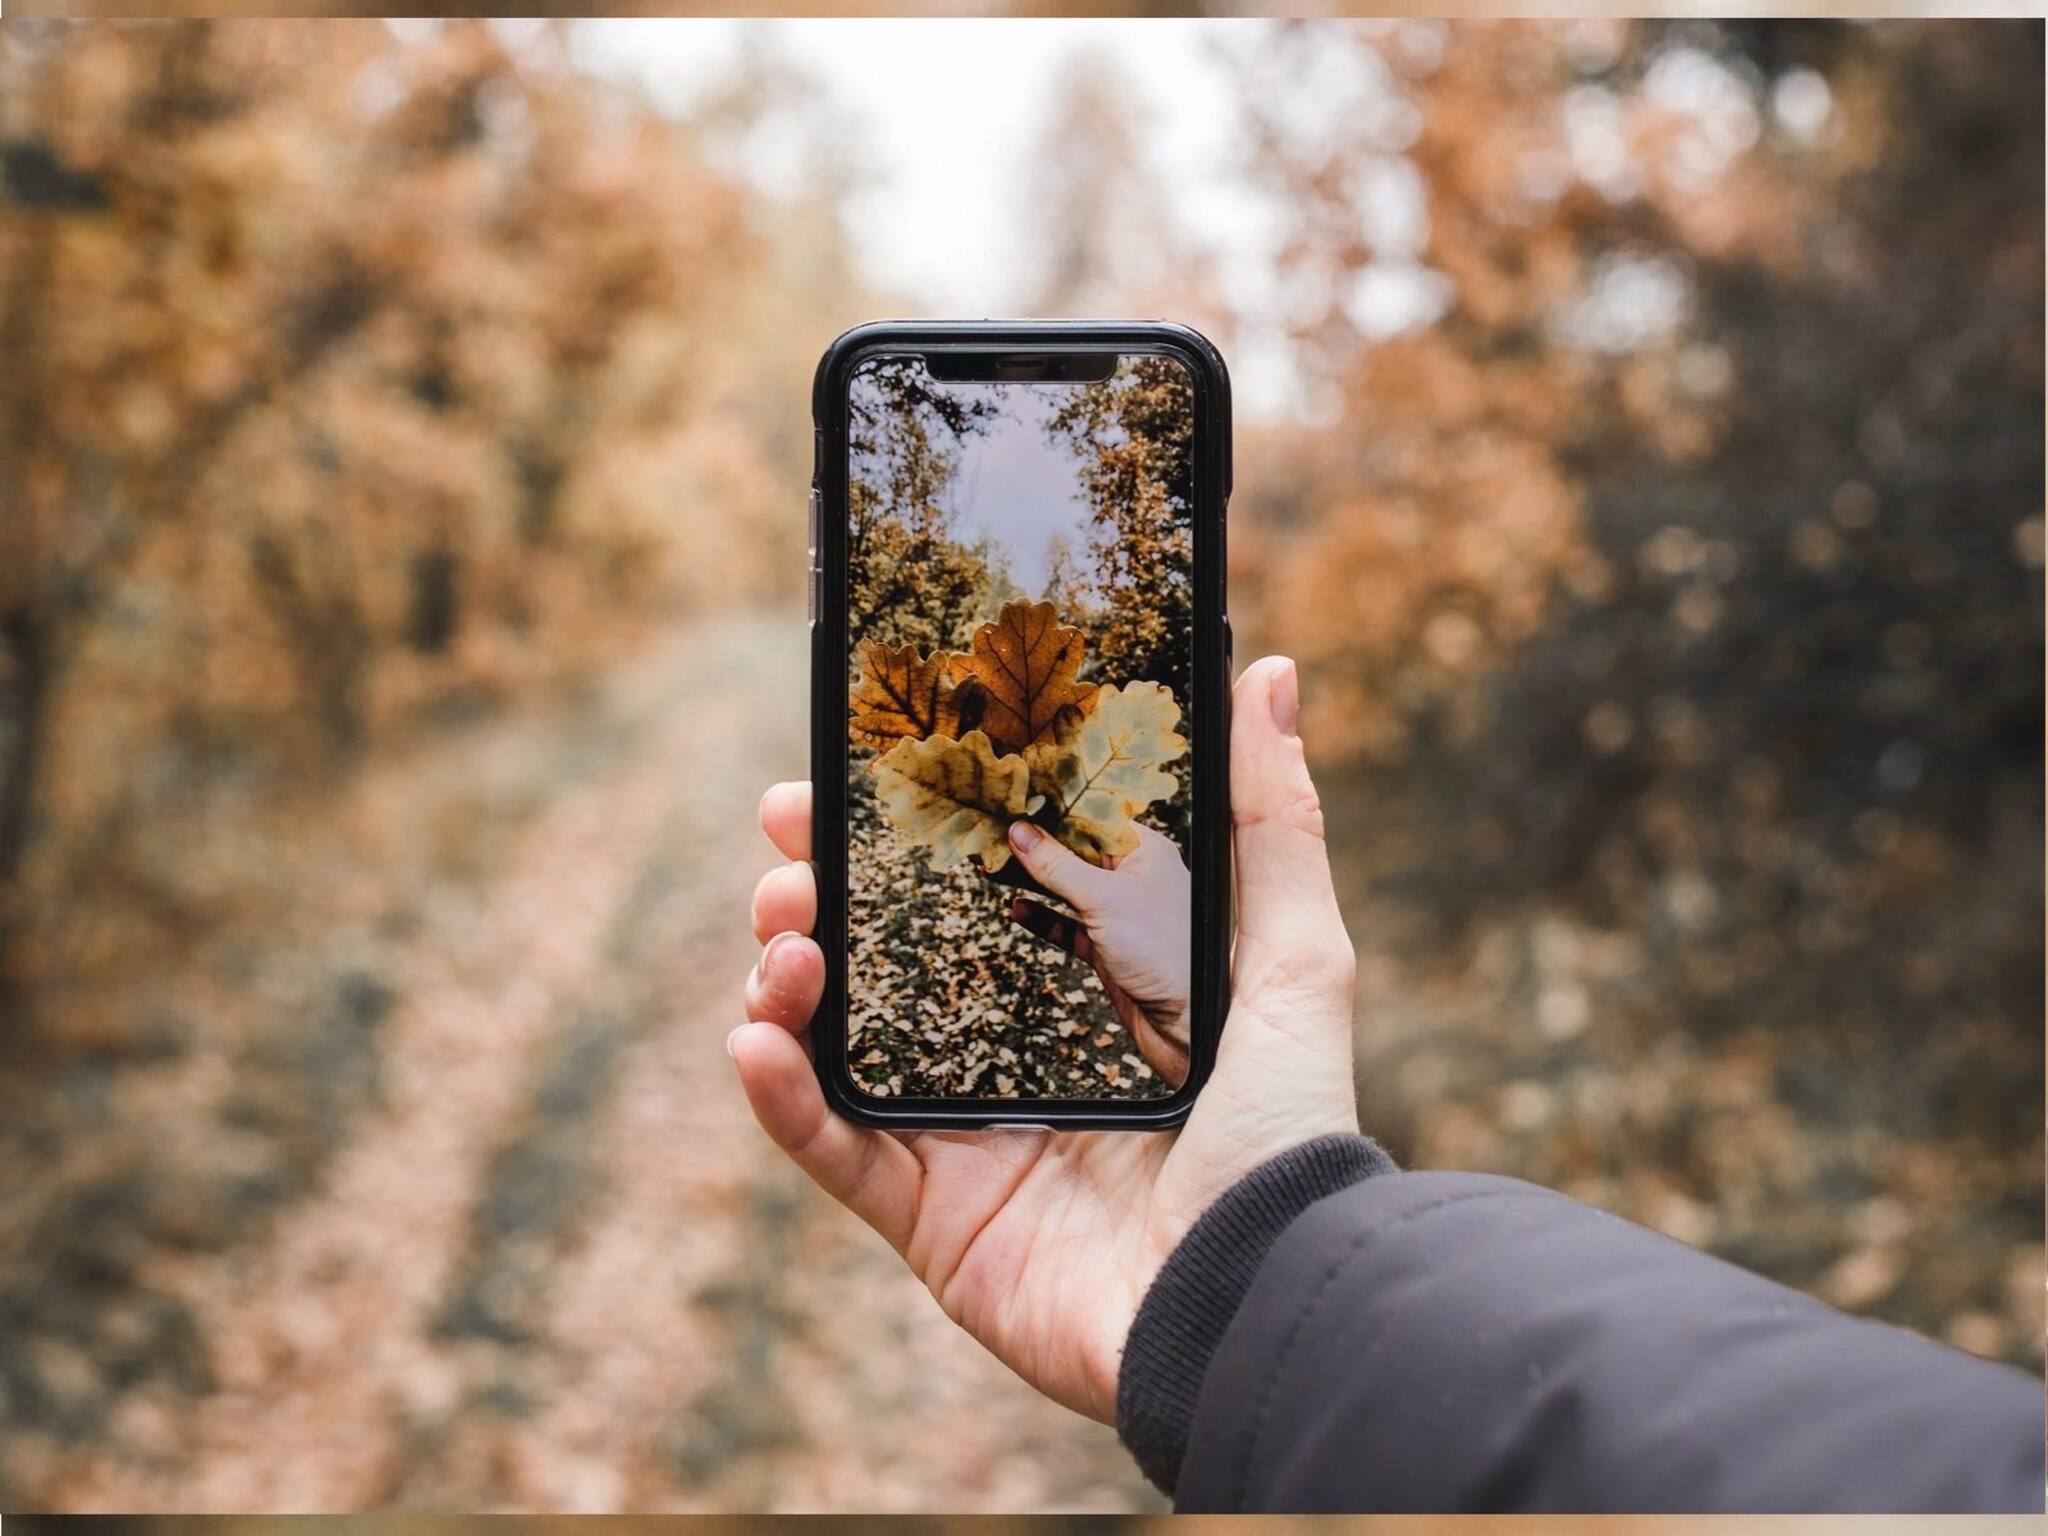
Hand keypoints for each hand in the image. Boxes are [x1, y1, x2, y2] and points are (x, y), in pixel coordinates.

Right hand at [731, 656, 1358, 1423]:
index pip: (973, 891)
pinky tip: (756, 1034)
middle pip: (886, 956)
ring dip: (786, 973)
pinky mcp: (930, 1220)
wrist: (1260, 1296)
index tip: (860, 765)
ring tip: (785, 930)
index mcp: (1086, 994)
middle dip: (822, 886)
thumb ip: (1272, 824)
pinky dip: (777, 1096)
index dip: (911, 830)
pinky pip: (831, 1150)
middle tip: (788, 836)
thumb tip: (1269, 676)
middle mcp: (1015, 1058)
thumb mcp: (1296, 958)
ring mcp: (965, 1138)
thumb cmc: (1290, 1131)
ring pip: (836, 1041)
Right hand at [1000, 822, 1192, 1085]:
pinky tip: (1017, 910)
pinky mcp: (1106, 946)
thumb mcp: (1103, 899)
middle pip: (1074, 851)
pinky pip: (1067, 925)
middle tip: (992, 834)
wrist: (1186, 1024)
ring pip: (1066, 887)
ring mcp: (1118, 912)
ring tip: (992, 867)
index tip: (1014, 801)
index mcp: (1144, 851)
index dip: (1052, 810)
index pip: (1090, 818)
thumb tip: (1020, 832)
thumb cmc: (1164, 953)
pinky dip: (1042, 917)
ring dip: (1032, 880)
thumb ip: (1058, 865)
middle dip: (1034, 846)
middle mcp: (1132, 877)